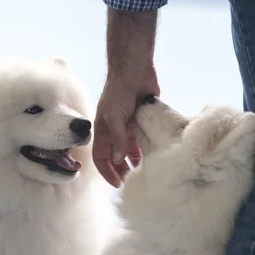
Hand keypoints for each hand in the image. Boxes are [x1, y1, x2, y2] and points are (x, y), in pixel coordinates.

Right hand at [93, 67, 159, 186]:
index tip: (117, 185)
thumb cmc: (119, 92)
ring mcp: (129, 127)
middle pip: (116, 158)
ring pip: (130, 151)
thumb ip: (118, 139)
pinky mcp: (142, 122)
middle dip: (121, 171)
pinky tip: (153, 159)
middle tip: (132, 184)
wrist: (134, 70)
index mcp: (103, 131)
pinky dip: (146, 151)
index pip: (101, 158)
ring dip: (135, 163)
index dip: (107, 172)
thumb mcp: (114, 116)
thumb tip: (119, 160)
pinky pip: (143, 141)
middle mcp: (115, 132)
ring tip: (144, 175)